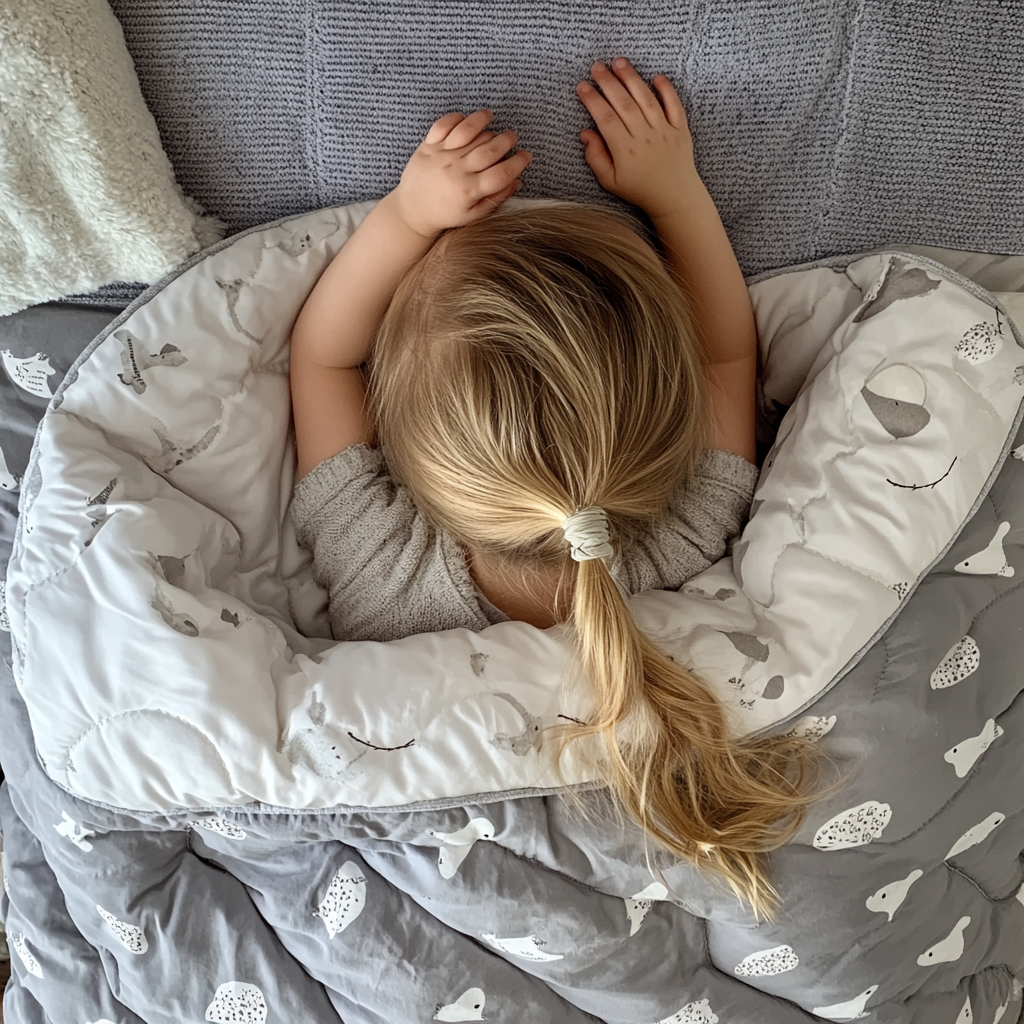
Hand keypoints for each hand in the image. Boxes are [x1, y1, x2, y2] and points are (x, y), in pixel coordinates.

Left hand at [390, 109, 532, 237]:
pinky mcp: (428, 145)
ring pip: (467, 131)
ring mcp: (441, 155)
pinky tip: (467, 119)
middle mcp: (456, 170)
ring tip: (492, 118)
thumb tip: (517, 181)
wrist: (412, 211)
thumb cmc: (445, 214)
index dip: (518, 163)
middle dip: (506, 140)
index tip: (526, 156)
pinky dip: (457, 118)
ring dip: (483, 121)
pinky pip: (443, 124)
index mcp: (469, 190)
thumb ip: (495, 198)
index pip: (502, 173)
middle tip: (513, 137)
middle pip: (489, 150)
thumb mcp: (473, 215)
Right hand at [577, 57, 697, 217]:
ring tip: (619, 62)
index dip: (593, 100)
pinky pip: (674, 104)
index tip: (583, 86)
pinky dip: (666, 89)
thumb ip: (595, 157)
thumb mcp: (610, 182)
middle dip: (608, 82)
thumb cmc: (640, 190)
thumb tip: (585, 133)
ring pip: (645, 98)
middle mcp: (644, 136)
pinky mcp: (680, 128)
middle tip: (596, 67)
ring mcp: (664, 130)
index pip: (605, 118)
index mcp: (625, 150)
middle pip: (623, 103)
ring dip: (631, 78)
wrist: (674, 197)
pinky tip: (655, 76)